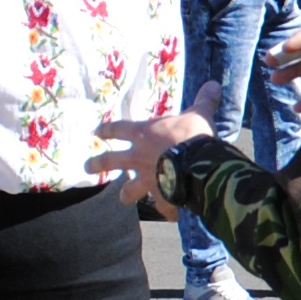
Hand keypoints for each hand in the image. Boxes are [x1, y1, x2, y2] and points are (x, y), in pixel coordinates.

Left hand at [91, 87, 220, 211]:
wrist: (197, 164)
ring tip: (123, 199)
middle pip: (110, 161)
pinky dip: (168, 211)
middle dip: (97, 164)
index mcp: (143, 134)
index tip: (96, 132)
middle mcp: (138, 157)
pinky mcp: (161, 197)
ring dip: (127, 195)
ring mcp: (147, 179)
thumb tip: (214, 84)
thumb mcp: (198, 114)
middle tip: (86, 166)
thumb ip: (203, 100)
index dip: (106, 130)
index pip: (117, 129)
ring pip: (130, 190)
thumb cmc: (192, 134)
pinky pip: (163, 207)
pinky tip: (171, 215)